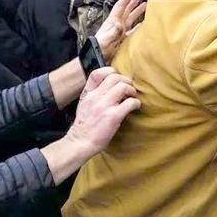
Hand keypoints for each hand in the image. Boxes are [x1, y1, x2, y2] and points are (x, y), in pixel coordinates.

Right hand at [41, 68, 139, 183]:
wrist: (79, 143)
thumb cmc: (85, 126)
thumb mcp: (84, 105)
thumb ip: (94, 94)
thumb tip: (111, 86)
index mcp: (88, 94)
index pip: (97, 73)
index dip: (110, 72)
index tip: (118, 79)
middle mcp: (95, 97)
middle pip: (115, 77)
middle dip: (126, 81)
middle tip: (129, 90)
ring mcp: (104, 106)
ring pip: (123, 86)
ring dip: (132, 91)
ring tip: (132, 98)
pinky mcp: (113, 116)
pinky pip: (130, 102)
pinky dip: (136, 103)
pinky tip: (135, 107)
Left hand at [94, 0, 145, 59]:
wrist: (96, 60)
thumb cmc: (99, 50)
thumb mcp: (105, 40)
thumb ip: (113, 32)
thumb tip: (120, 24)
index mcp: (113, 21)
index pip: (121, 6)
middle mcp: (117, 24)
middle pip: (127, 9)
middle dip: (133, 0)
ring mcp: (121, 32)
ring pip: (131, 18)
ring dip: (138, 11)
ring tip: (145, 4)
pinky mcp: (124, 40)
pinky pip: (134, 30)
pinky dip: (139, 25)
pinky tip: (144, 24)